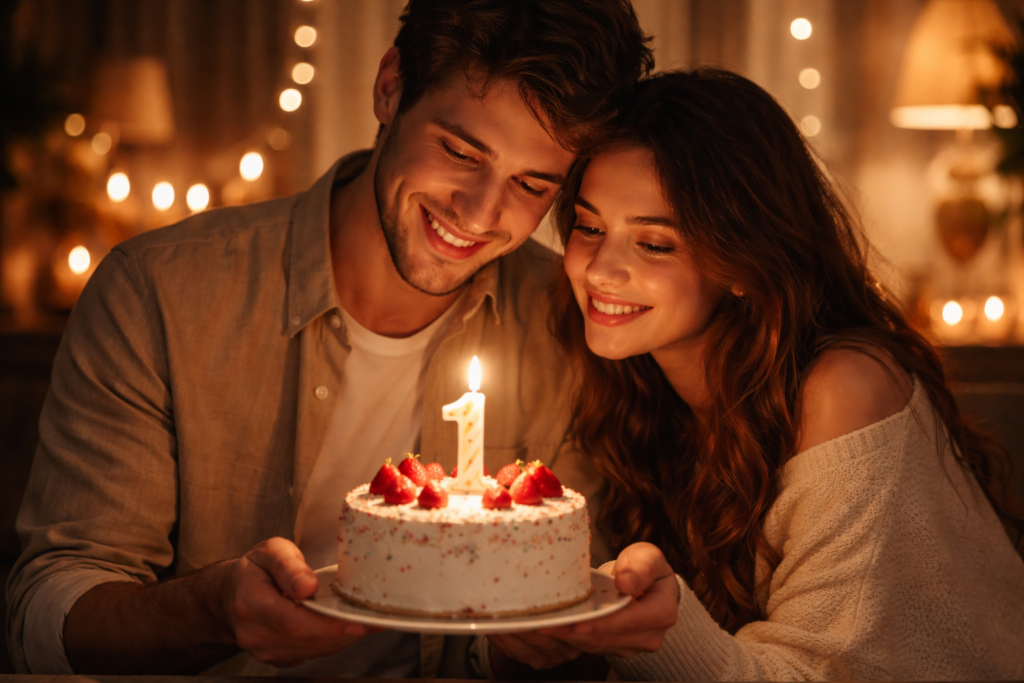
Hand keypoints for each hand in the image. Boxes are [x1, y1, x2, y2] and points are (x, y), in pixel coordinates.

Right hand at [224, 537, 381, 666]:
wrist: (232, 595)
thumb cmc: (255, 570)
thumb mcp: (270, 552)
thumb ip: (288, 566)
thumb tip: (307, 586)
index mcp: (250, 603)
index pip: (293, 621)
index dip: (327, 625)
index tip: (357, 621)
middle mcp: (255, 634)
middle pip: (306, 639)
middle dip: (344, 631)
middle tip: (376, 620)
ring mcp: (265, 650)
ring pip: (313, 650)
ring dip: (344, 638)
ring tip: (369, 621)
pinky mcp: (277, 658)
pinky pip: (312, 654)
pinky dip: (333, 642)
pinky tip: (348, 628)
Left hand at [488, 542, 678, 668]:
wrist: (647, 583)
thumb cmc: (645, 566)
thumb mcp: (648, 557)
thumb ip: (640, 567)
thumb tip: (626, 583)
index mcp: (662, 613)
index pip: (628, 621)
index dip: (601, 623)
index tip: (576, 623)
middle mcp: (649, 636)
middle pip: (607, 638)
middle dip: (574, 633)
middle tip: (544, 626)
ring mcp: (631, 646)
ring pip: (595, 646)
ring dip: (567, 638)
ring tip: (539, 628)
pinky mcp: (615, 647)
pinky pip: (589, 646)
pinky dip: (569, 638)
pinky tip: (549, 629)